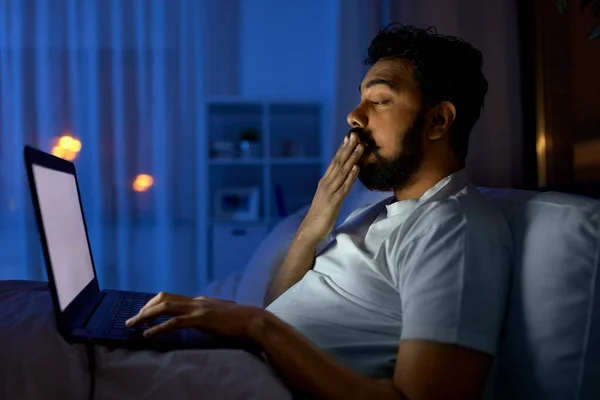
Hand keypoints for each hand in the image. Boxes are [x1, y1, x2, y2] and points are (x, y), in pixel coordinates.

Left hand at [125, 292, 266, 340]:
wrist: (252, 321)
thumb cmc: (238, 322)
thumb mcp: (218, 315)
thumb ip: (207, 315)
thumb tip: (199, 320)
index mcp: (199, 300)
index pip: (171, 297)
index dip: (154, 304)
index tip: (144, 314)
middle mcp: (196, 301)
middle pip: (163, 298)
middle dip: (145, 308)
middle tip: (133, 319)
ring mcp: (197, 309)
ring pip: (164, 307)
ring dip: (145, 316)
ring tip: (133, 325)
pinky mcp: (200, 320)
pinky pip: (173, 323)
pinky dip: (158, 328)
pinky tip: (148, 335)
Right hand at [300, 132, 362, 240]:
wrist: (310, 229)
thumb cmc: (320, 214)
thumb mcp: (327, 197)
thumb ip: (334, 187)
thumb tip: (343, 178)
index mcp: (325, 182)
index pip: (335, 162)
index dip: (342, 149)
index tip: (349, 137)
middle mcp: (326, 183)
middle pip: (338, 162)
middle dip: (348, 148)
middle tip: (356, 135)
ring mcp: (330, 192)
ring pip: (343, 172)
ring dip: (352, 158)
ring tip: (360, 147)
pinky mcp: (334, 201)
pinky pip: (344, 187)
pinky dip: (351, 177)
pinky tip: (357, 168)